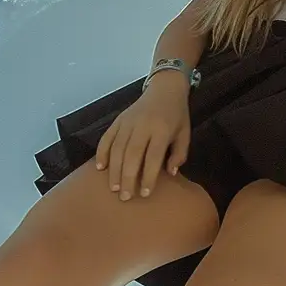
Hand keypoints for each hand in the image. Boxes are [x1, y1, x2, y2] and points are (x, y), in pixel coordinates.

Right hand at [94, 71, 191, 200]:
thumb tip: (170, 173)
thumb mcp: (185, 134)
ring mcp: (128, 121)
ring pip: (117, 147)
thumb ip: (179, 154)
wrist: (165, 89)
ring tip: (113, 187)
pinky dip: (102, 152)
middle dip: (127, 177)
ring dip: (114, 169)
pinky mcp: (119, 119)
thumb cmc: (177, 115)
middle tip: (124, 197)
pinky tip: (100, 167)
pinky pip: (107, 137)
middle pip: (131, 154)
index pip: (152, 157)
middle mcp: (143, 125)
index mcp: (162, 130)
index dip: (147, 176)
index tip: (144, 194)